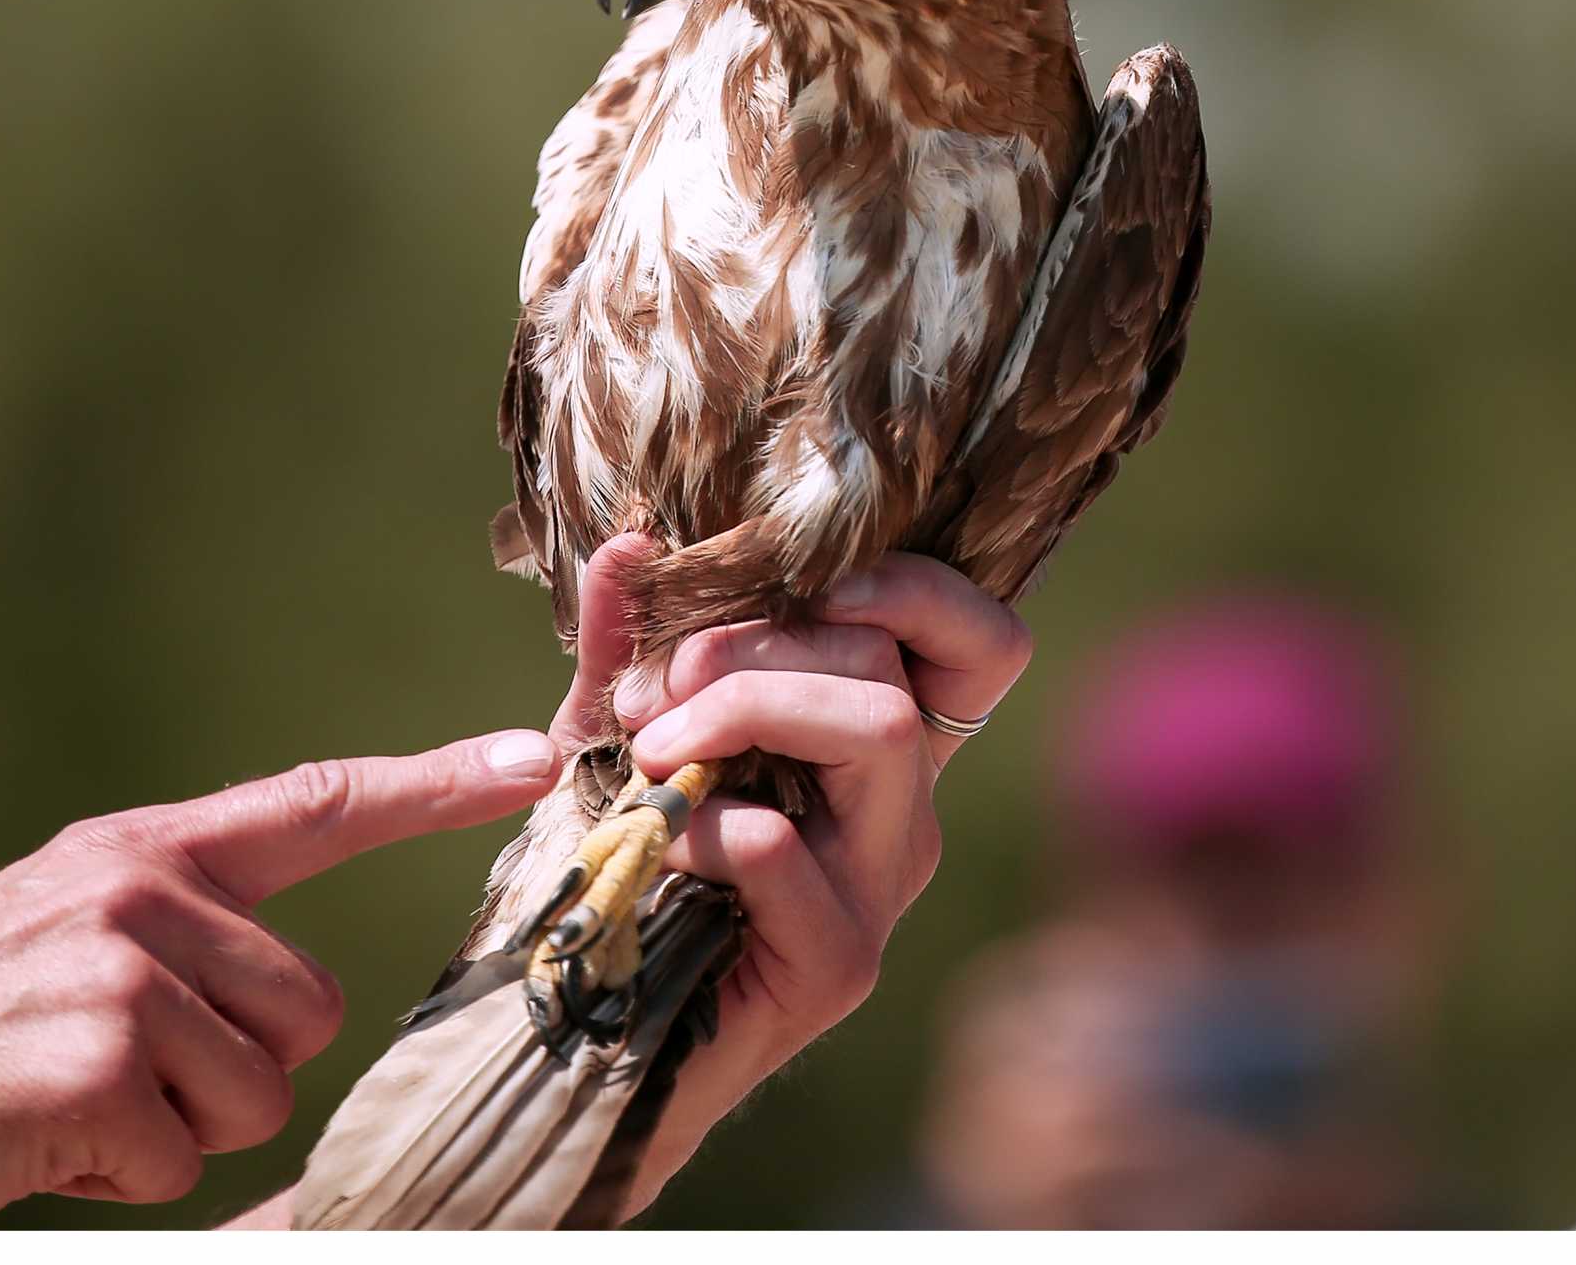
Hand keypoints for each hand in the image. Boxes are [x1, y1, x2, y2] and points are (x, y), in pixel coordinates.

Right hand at [0, 728, 562, 1221]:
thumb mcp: (39, 939)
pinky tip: (29, 1142)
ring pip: (258, 1091)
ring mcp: (114, 968)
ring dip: (172, 1131)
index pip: (311, 803)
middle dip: (234, 1071)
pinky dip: (114, 1174)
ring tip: (54, 1107)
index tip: (532, 762)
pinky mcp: (90, 1059)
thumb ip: (161, 935)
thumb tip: (275, 994)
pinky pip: (182, 1153)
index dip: (431, 787)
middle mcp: (133, 891)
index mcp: (129, 855)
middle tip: (105, 1081)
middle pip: (308, 1007)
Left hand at [550, 536, 1032, 1211]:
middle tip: (650, 697)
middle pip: (890, 671)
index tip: (802, 586)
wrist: (590, 1032)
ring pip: (875, 730)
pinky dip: (694, 824)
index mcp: (875, 752)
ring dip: (740, 711)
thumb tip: (627, 543)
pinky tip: (644, 848)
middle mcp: (904, 816)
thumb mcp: (615, 735)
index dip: (918, 591)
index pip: (985, 646)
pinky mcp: (839, 965)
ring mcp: (881, 893)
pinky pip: (778, 844)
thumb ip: (628, 644)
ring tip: (648, 755)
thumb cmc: (619, 868)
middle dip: (754, 649)